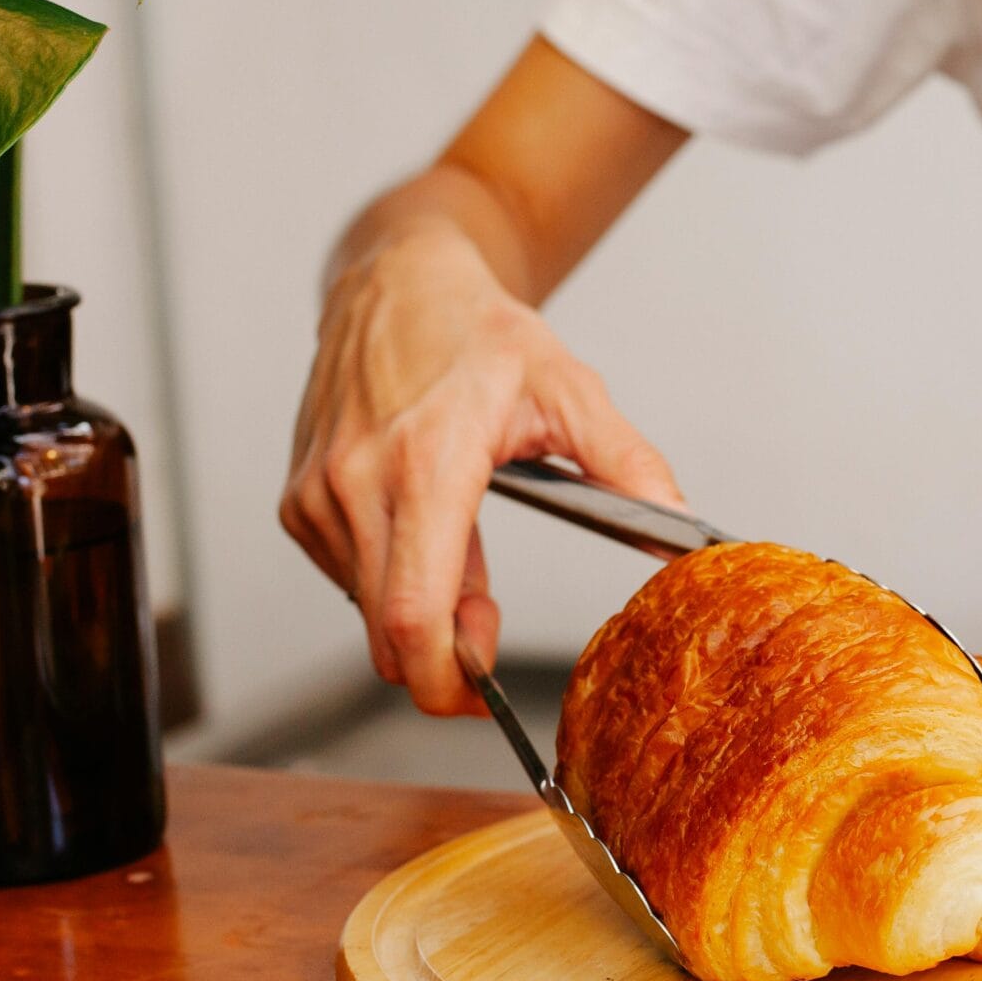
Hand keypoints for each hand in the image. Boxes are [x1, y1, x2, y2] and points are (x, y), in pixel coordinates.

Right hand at [281, 221, 681, 714]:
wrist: (394, 282)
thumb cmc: (474, 332)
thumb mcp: (570, 390)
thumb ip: (628, 466)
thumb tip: (682, 529)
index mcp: (426, 464)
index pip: (414, 614)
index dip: (447, 679)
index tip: (484, 697)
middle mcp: (357, 485)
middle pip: (389, 634)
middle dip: (446, 655)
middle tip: (492, 620)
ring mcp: (319, 497)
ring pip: (367, 613)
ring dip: (422, 611)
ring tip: (466, 548)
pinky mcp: (298, 504)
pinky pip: (346, 580)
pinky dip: (390, 579)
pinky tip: (425, 530)